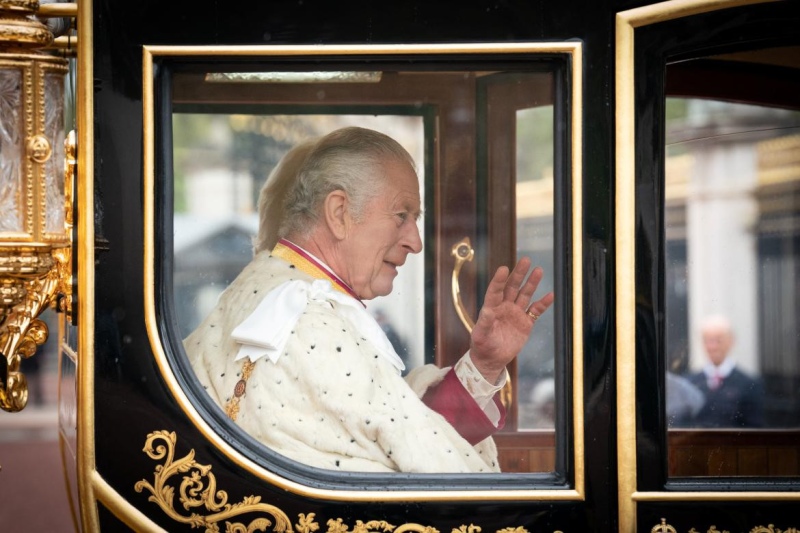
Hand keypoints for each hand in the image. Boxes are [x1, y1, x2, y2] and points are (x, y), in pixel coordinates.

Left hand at [469, 257, 554, 382]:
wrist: (492, 360)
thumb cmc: (482, 346)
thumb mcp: (480, 335)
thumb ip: (483, 322)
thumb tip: (486, 310)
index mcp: (492, 308)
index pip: (495, 291)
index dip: (499, 280)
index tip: (504, 268)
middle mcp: (504, 307)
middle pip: (512, 287)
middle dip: (519, 274)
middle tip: (526, 260)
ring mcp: (516, 313)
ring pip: (525, 294)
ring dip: (531, 283)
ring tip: (538, 270)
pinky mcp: (525, 323)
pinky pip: (535, 310)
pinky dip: (543, 303)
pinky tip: (550, 295)